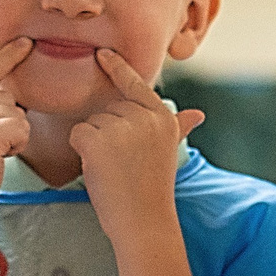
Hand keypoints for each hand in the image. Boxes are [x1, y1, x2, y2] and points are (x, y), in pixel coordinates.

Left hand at [69, 48, 203, 246]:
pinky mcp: (98, 141)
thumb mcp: (167, 151)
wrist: (144, 222)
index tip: (102, 53)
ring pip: (91, 122)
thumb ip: (177, 127)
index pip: (135, 85)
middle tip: (123, 165)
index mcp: (162, 117)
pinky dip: (81, 153)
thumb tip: (198, 115)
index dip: (117, 68)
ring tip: (115, 170)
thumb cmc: (153, 189)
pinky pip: (77, 134)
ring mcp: (121, 127)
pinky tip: (99, 170)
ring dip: (95, 145)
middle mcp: (144, 117)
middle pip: (107, 110)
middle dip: (107, 134)